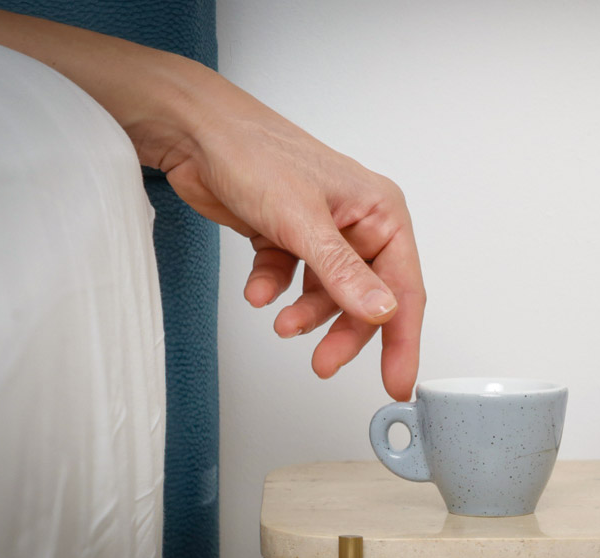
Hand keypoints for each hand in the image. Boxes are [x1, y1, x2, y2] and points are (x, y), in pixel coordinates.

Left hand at [149, 78, 424, 399]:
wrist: (194, 133)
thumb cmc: (254, 152)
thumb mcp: (304, 221)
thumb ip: (344, 273)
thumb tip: (382, 311)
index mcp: (381, 212)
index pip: (404, 288)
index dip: (402, 339)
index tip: (397, 381)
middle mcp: (358, 223)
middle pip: (366, 298)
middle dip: (345, 332)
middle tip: (325, 363)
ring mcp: (323, 232)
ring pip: (328, 294)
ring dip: (305, 314)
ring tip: (283, 325)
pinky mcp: (289, 238)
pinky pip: (292, 279)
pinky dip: (275, 289)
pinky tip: (258, 289)